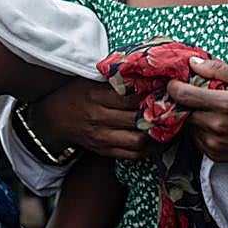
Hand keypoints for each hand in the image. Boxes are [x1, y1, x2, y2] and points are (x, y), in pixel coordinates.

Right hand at [34, 78, 154, 159]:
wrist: (54, 118)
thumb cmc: (76, 93)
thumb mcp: (89, 80)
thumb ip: (113, 78)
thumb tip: (143, 72)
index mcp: (95, 96)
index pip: (129, 97)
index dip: (150, 94)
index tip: (164, 90)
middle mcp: (98, 118)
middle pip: (136, 120)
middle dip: (157, 115)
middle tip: (172, 108)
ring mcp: (101, 137)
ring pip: (137, 141)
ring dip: (156, 134)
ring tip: (166, 125)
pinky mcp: (104, 150)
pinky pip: (132, 154)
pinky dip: (148, 149)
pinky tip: (156, 139)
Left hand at [167, 57, 227, 163]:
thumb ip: (218, 68)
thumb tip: (193, 63)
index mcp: (224, 104)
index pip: (183, 95)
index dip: (174, 87)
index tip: (175, 83)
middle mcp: (216, 125)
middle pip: (182, 110)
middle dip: (183, 102)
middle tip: (192, 96)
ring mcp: (214, 142)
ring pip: (187, 126)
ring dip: (191, 117)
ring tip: (206, 111)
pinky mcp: (213, 154)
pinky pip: (194, 139)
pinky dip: (198, 131)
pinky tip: (212, 124)